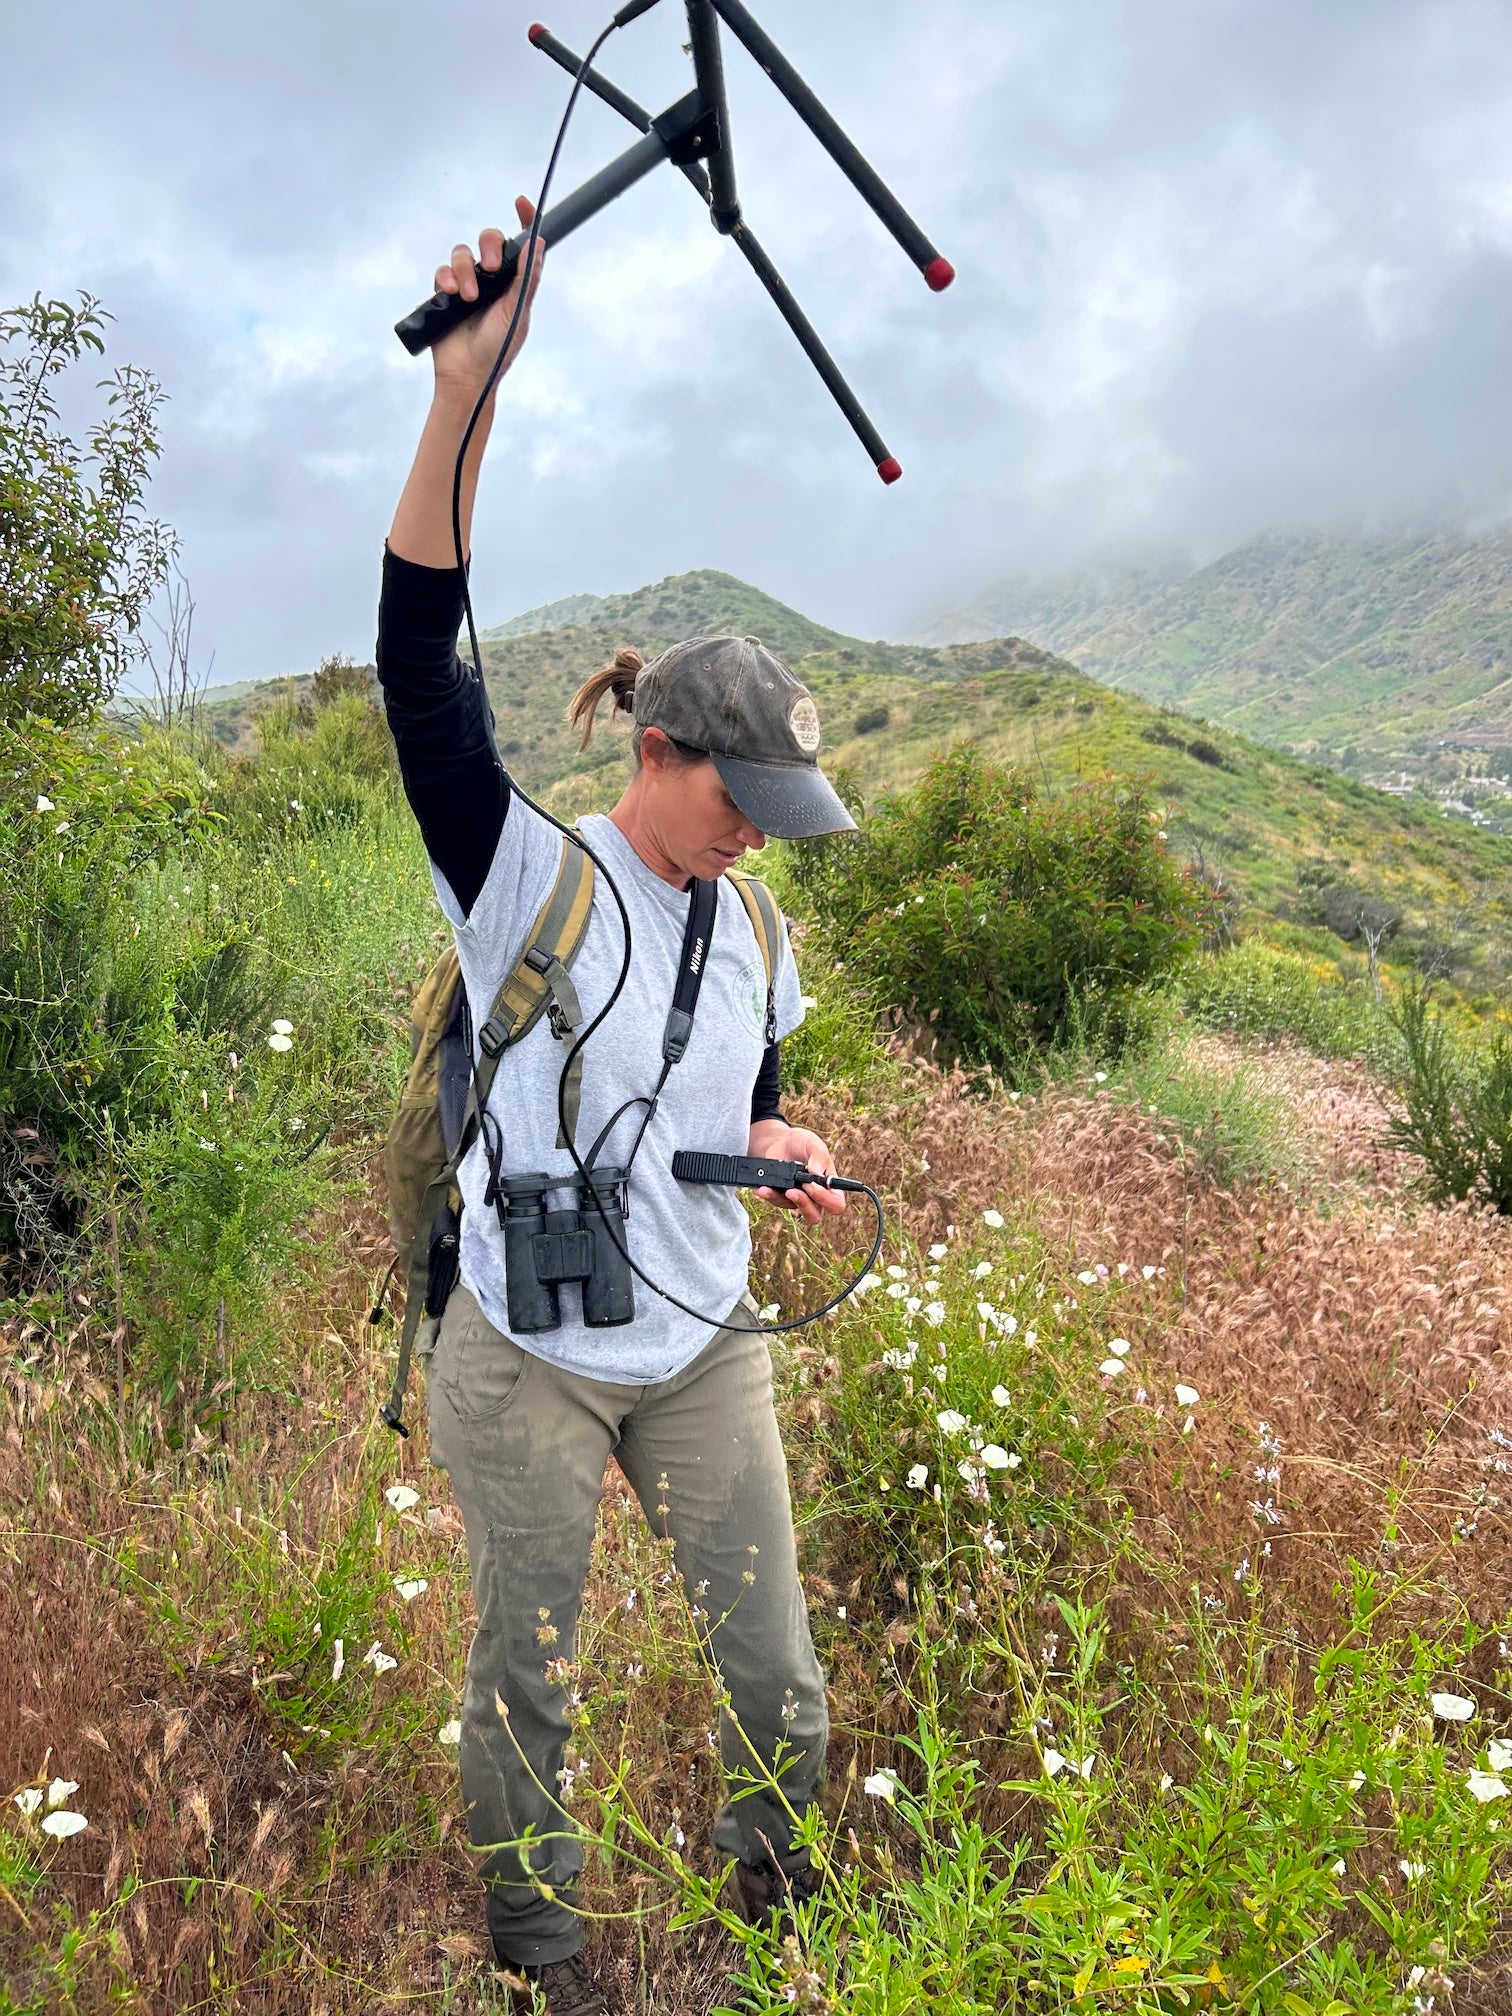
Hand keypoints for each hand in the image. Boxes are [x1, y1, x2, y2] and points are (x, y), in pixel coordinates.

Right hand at [430, 196, 545, 404]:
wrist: (468, 375)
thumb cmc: (498, 349)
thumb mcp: (517, 314)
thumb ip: (526, 279)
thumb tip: (538, 243)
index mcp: (516, 282)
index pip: (521, 244)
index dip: (524, 220)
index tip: (520, 203)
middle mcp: (493, 279)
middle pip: (489, 239)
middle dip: (488, 245)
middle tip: (490, 267)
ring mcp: (469, 284)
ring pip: (463, 252)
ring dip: (465, 270)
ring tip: (468, 297)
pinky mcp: (446, 292)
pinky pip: (443, 269)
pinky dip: (447, 278)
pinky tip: (451, 295)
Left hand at [747, 1121, 846, 1226]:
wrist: (779, 1142)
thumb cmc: (801, 1143)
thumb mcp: (812, 1143)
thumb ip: (818, 1156)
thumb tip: (816, 1173)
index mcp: (830, 1186)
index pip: (835, 1203)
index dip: (825, 1200)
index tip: (810, 1184)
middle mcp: (816, 1197)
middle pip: (815, 1216)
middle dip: (804, 1205)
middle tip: (793, 1190)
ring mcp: (799, 1199)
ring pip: (795, 1212)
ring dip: (784, 1200)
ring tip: (774, 1187)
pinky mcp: (782, 1198)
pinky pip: (777, 1202)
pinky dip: (770, 1195)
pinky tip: (763, 1188)